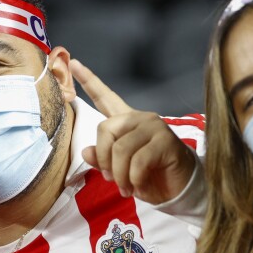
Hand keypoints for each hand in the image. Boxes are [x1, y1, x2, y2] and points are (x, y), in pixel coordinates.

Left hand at [69, 59, 195, 204]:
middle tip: (112, 179)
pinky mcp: (165, 140)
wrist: (179, 189)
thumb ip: (102, 159)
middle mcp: (139, 118)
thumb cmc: (148, 176)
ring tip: (125, 187)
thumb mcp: (119, 170)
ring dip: (119, 175)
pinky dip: (133, 179)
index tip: (73, 63)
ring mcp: (154, 127)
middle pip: (105, 129)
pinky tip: (138, 186)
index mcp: (126, 121)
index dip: (89, 81)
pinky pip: (137, 161)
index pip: (105, 97)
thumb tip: (86, 152)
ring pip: (120, 149)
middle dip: (104, 159)